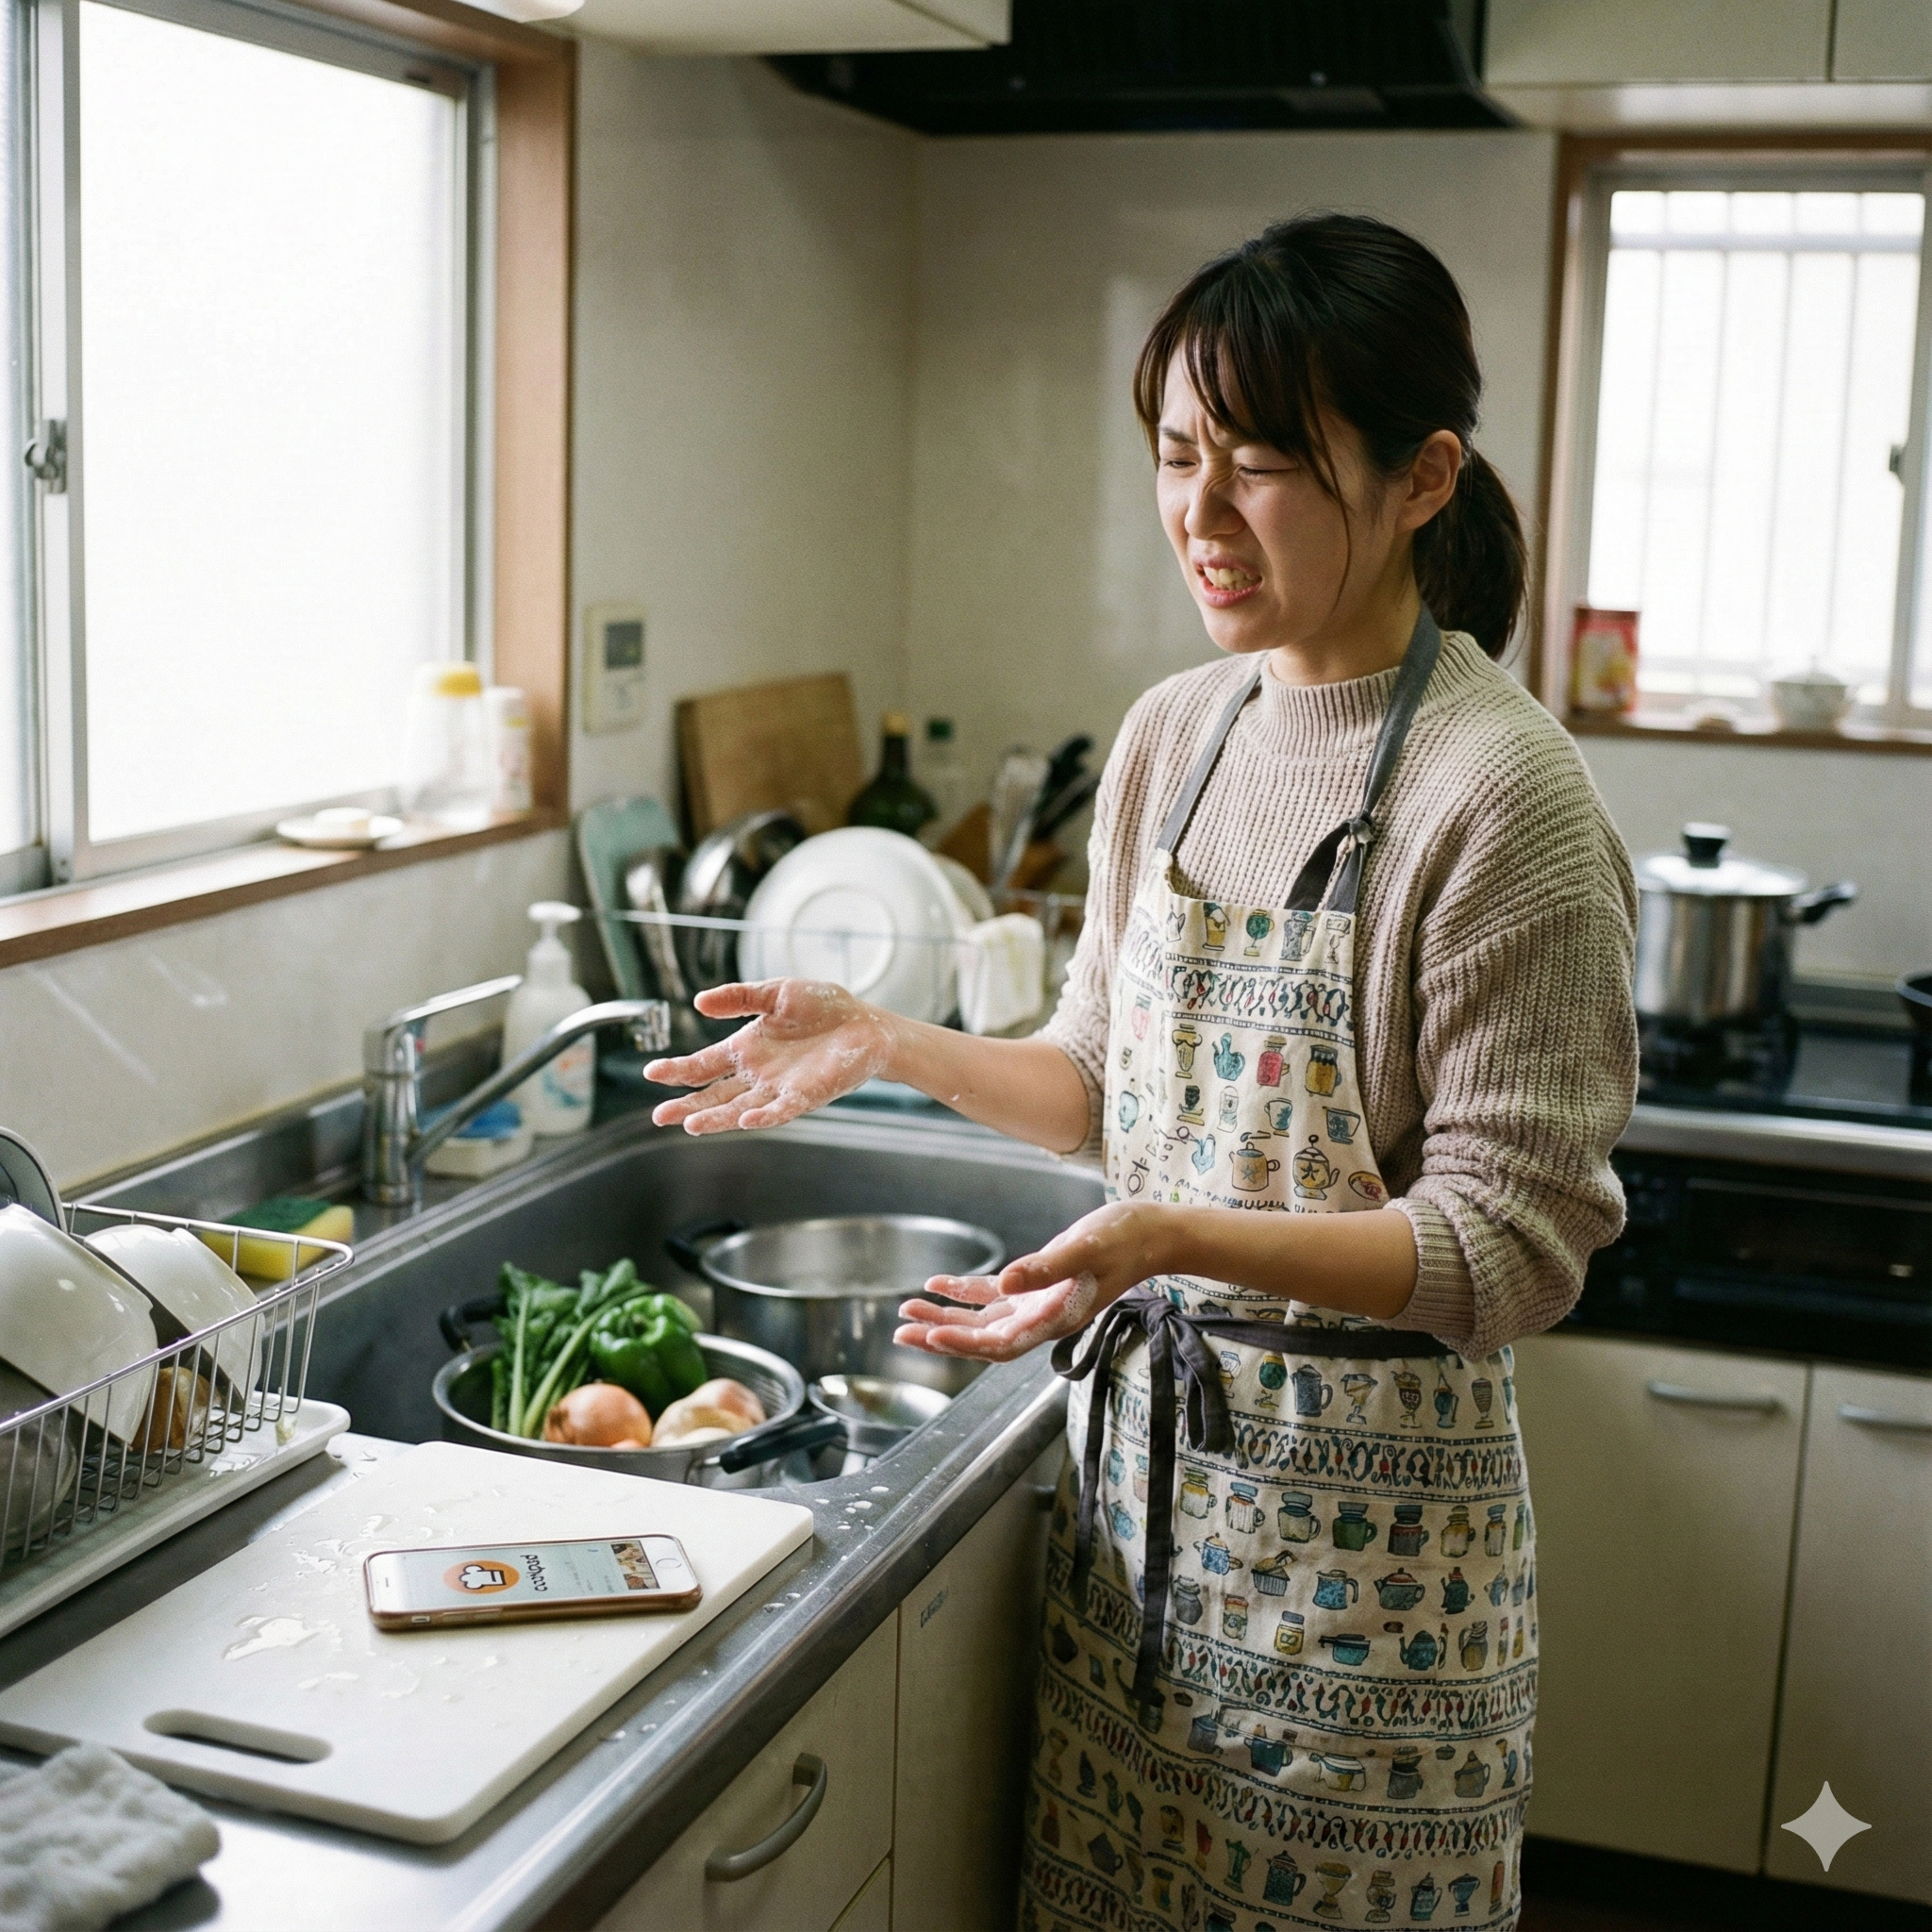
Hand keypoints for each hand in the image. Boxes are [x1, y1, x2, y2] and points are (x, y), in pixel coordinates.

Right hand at [645, 980, 893, 1133]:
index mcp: (746, 1049)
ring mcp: (779, 1088)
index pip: (703, 1065)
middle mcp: (757, 1074)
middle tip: (659, 1116)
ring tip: (691, 1125)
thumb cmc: (823, 1007)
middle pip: (714, 1094)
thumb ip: (739, 997)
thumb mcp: (776, 992)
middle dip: (686, 1106)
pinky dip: (763, 1115)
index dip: (677, 1070)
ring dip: (716, 1117)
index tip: (651, 1072)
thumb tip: (698, 1002)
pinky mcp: (805, 1096)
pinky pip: (780, 1110)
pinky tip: (744, 1119)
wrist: (866, 1023)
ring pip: (739, 1108)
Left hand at [895, 1201, 1174, 1361]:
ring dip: (945, 1316)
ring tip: (907, 1310)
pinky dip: (965, 1291)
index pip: (1000, 1343)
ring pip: (982, 1320)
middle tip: (901, 1330)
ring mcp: (1038, 1304)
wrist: (1153, 1234)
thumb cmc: (1125, 1240)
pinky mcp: (1038, 1285)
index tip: (931, 1334)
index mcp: (1054, 1319)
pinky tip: (938, 1283)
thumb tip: (1005, 1283)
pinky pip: (994, 1295)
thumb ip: (1046, 1268)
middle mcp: (1042, 1319)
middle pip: (981, 1339)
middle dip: (940, 1335)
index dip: (964, 1343)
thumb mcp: (1085, 1249)